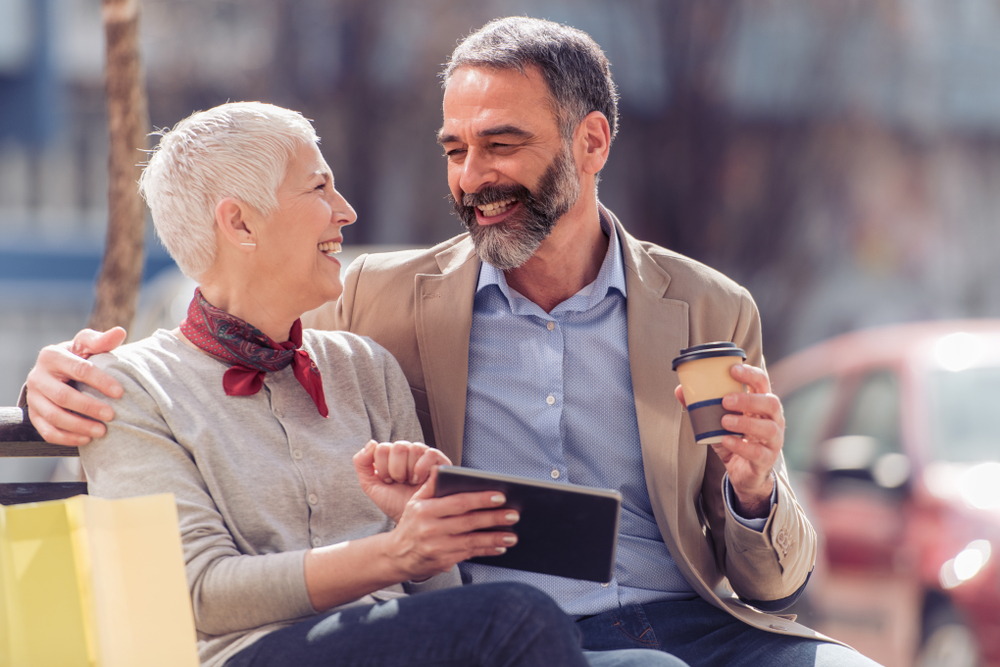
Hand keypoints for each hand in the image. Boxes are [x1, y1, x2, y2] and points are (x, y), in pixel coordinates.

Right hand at [25, 327, 126, 445]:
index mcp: (51, 356)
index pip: (79, 369)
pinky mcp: (33, 415)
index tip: (120, 393)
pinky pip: (47, 431)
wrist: (57, 372)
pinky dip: (67, 438)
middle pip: (63, 396)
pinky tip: (86, 439)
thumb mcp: (87, 345)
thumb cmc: (77, 356)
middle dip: (89, 407)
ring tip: (102, 431)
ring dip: (79, 426)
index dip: (101, 381)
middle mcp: (37, 377)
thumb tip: (120, 332)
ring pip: (53, 416)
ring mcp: (34, 397)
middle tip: (112, 415)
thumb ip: (102, 341)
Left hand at [353, 440, 450, 522]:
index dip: (383, 468)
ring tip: (411, 482)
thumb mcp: (371, 485)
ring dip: (409, 471)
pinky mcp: (440, 461)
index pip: (382, 447)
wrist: (411, 520)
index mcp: (391, 454)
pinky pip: (429, 453)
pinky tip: (420, 480)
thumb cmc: (394, 503)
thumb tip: (372, 442)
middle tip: (401, 482)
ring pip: (413, 448)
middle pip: (397, 447)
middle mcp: (408, 451)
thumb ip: (362, 464)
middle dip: (396, 470)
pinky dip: (422, 468)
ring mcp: (424, 454)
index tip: (389, 481)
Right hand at [386, 468, 519, 580]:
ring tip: (513, 535)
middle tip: (514, 514)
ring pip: (471, 541)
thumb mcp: (415, 503)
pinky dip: (486, 550)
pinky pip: (469, 554)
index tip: (500, 496)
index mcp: (425, 510)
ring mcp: (437, 547)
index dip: (480, 499)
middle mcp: (430, 529)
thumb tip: (439, 468)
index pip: (458, 502)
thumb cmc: (411, 524)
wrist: (396, 556)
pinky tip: (500, 546)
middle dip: (494, 518)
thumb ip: (430, 486)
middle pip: (468, 522)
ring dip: (494, 538)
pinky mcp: (443, 562)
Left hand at [675, 363, 782, 517]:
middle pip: (771, 402)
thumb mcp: (716, 422)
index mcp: (761, 404)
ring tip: (724, 420)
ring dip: (745, 422)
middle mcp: (773, 420)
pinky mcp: (767, 459)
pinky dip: (741, 445)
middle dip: (748, 399)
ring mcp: (773, 440)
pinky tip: (726, 440)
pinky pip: (758, 452)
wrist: (743, 472)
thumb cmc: (733, 439)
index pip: (762, 383)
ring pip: (768, 428)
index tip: (732, 369)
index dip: (750, 374)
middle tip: (725, 400)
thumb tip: (679, 390)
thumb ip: (700, 407)